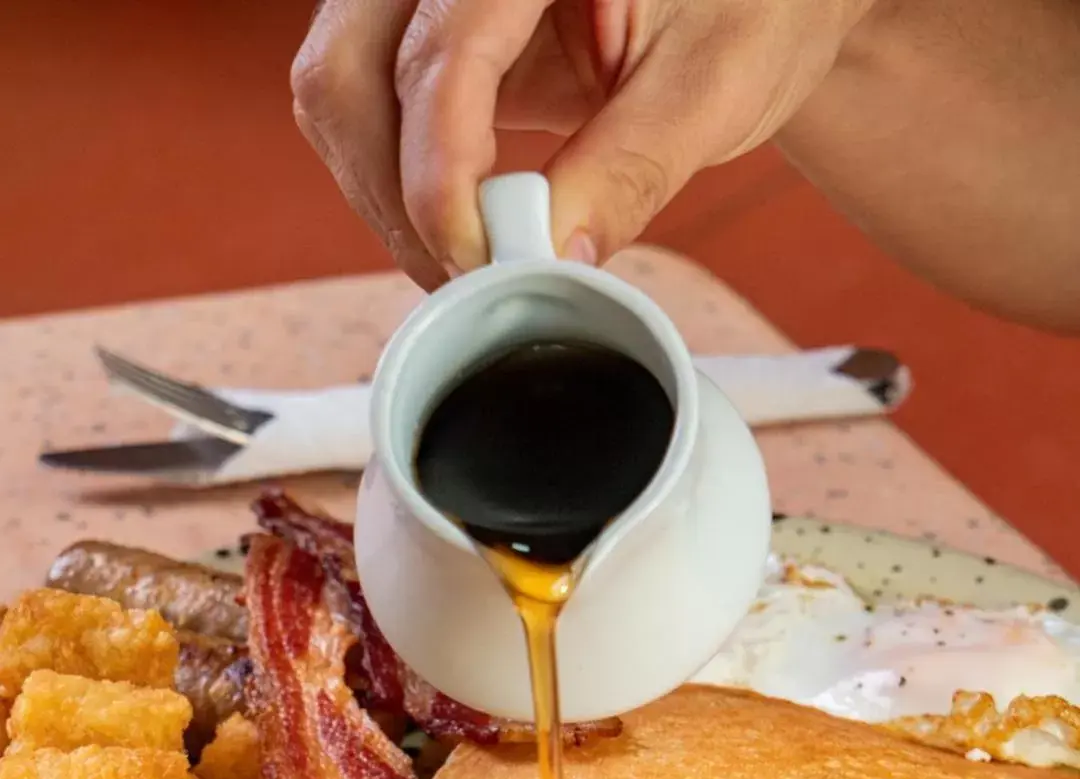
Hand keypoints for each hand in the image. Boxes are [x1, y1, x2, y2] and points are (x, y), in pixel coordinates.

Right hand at [292, 0, 873, 289]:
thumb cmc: (751, 6)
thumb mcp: (711, 87)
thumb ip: (628, 169)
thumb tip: (551, 255)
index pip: (440, 55)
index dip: (441, 177)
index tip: (476, 263)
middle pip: (349, 70)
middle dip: (394, 196)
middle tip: (464, 279)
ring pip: (340, 94)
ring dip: (385, 198)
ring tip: (466, 265)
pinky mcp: (428, 33)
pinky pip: (367, 109)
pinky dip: (396, 183)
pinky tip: (456, 229)